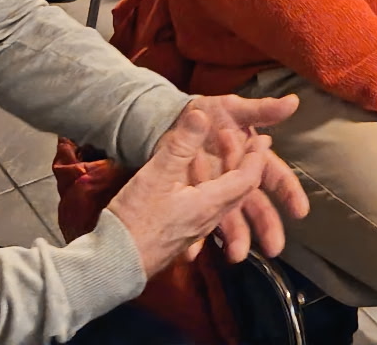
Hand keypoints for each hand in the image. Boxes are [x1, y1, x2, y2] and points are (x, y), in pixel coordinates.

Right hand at [106, 105, 269, 274]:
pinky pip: (206, 212)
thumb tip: (201, 114)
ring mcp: (194, 231)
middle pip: (239, 192)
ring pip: (224, 203)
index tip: (261, 139)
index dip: (257, 158)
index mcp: (210, 203)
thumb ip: (181, 144)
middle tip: (250, 144)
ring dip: (230, 180)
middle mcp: (208, 220)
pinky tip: (196, 187)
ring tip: (226, 160)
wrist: (114, 263)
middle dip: (249, 167)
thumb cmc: (137, 219)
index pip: (247, 179)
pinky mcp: (180, 237)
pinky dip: (210, 192)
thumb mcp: (157, 174)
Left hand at [182, 94, 308, 262]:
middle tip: (274, 248)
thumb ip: (262, 109)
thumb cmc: (209, 112)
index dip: (289, 193)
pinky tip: (195, 253)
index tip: (300, 211)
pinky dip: (196, 240)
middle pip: (257, 207)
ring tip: (237, 254)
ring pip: (231, 220)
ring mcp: (216, 193)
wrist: (172, 120)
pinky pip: (196, 224)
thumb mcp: (233, 107)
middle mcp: (237, 180)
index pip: (276, 178)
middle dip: (267, 227)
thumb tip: (293, 101)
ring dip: (236, 238)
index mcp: (252, 159)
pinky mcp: (193, 200)